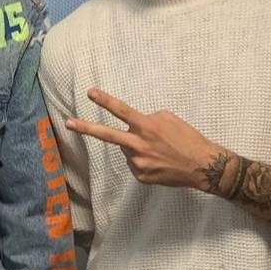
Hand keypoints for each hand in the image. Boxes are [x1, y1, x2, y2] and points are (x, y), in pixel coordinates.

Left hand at [65, 88, 218, 189]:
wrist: (203, 165)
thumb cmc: (188, 138)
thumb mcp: (169, 119)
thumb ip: (147, 119)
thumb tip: (134, 126)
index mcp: (147, 127)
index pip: (122, 110)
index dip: (105, 101)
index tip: (90, 93)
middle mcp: (138, 145)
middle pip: (107, 135)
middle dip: (86, 128)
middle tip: (67, 122)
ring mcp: (138, 163)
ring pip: (127, 150)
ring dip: (136, 147)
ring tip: (158, 151)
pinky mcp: (140, 176)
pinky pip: (135, 164)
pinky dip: (143, 161)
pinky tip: (158, 162)